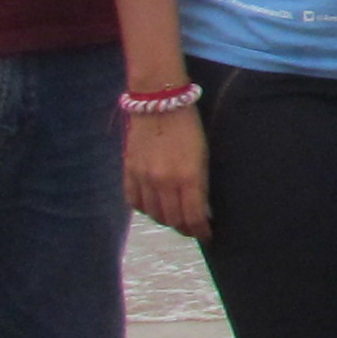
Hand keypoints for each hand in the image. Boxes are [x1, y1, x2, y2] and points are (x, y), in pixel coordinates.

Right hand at [123, 108, 210, 241]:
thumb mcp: (203, 156)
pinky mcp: (129, 170)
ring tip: (174, 218)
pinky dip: (145, 209)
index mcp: (188, 177)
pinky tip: (153, 206)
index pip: (193, 217)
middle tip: (192, 227)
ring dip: (166, 220)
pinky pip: (134, 201)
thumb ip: (200, 184)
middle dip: (185, 228)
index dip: (201, 231)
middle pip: (172, 220)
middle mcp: (164, 182)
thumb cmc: (188, 126)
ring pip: (153, 214)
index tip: (207, 235)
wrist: (159, 102)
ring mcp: (144, 177)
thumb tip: (201, 209)